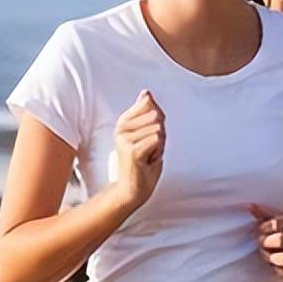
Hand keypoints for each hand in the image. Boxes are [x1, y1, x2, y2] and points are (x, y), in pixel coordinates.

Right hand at [111, 90, 164, 210]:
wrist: (133, 188)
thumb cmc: (142, 163)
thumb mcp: (147, 133)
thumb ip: (147, 113)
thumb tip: (146, 92)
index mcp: (124, 121)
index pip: (150, 105)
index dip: (158, 122)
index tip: (149, 137)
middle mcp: (121, 128)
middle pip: (157, 116)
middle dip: (161, 134)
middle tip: (150, 149)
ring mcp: (125, 138)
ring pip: (158, 129)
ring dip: (159, 146)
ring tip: (148, 156)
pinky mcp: (131, 149)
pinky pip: (156, 139)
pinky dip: (158, 152)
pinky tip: (147, 161)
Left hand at [249, 204, 282, 280]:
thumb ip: (270, 214)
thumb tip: (251, 207)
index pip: (278, 224)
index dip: (265, 228)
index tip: (262, 229)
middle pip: (281, 241)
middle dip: (266, 243)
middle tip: (262, 243)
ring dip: (272, 258)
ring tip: (268, 255)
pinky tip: (277, 266)